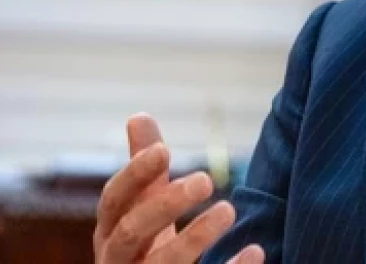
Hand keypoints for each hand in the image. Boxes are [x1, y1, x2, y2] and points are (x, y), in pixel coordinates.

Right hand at [94, 113, 263, 263]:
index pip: (113, 201)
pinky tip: (255, 251)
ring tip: (229, 209)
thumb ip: (144, 171)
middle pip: (130, 233)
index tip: (164, 150)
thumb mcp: (143, 211)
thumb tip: (138, 116)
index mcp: (110, 233)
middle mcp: (118, 262)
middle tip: (205, 179)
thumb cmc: (146, 251)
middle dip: (164, 205)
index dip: (134, 174)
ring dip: (195, 237)